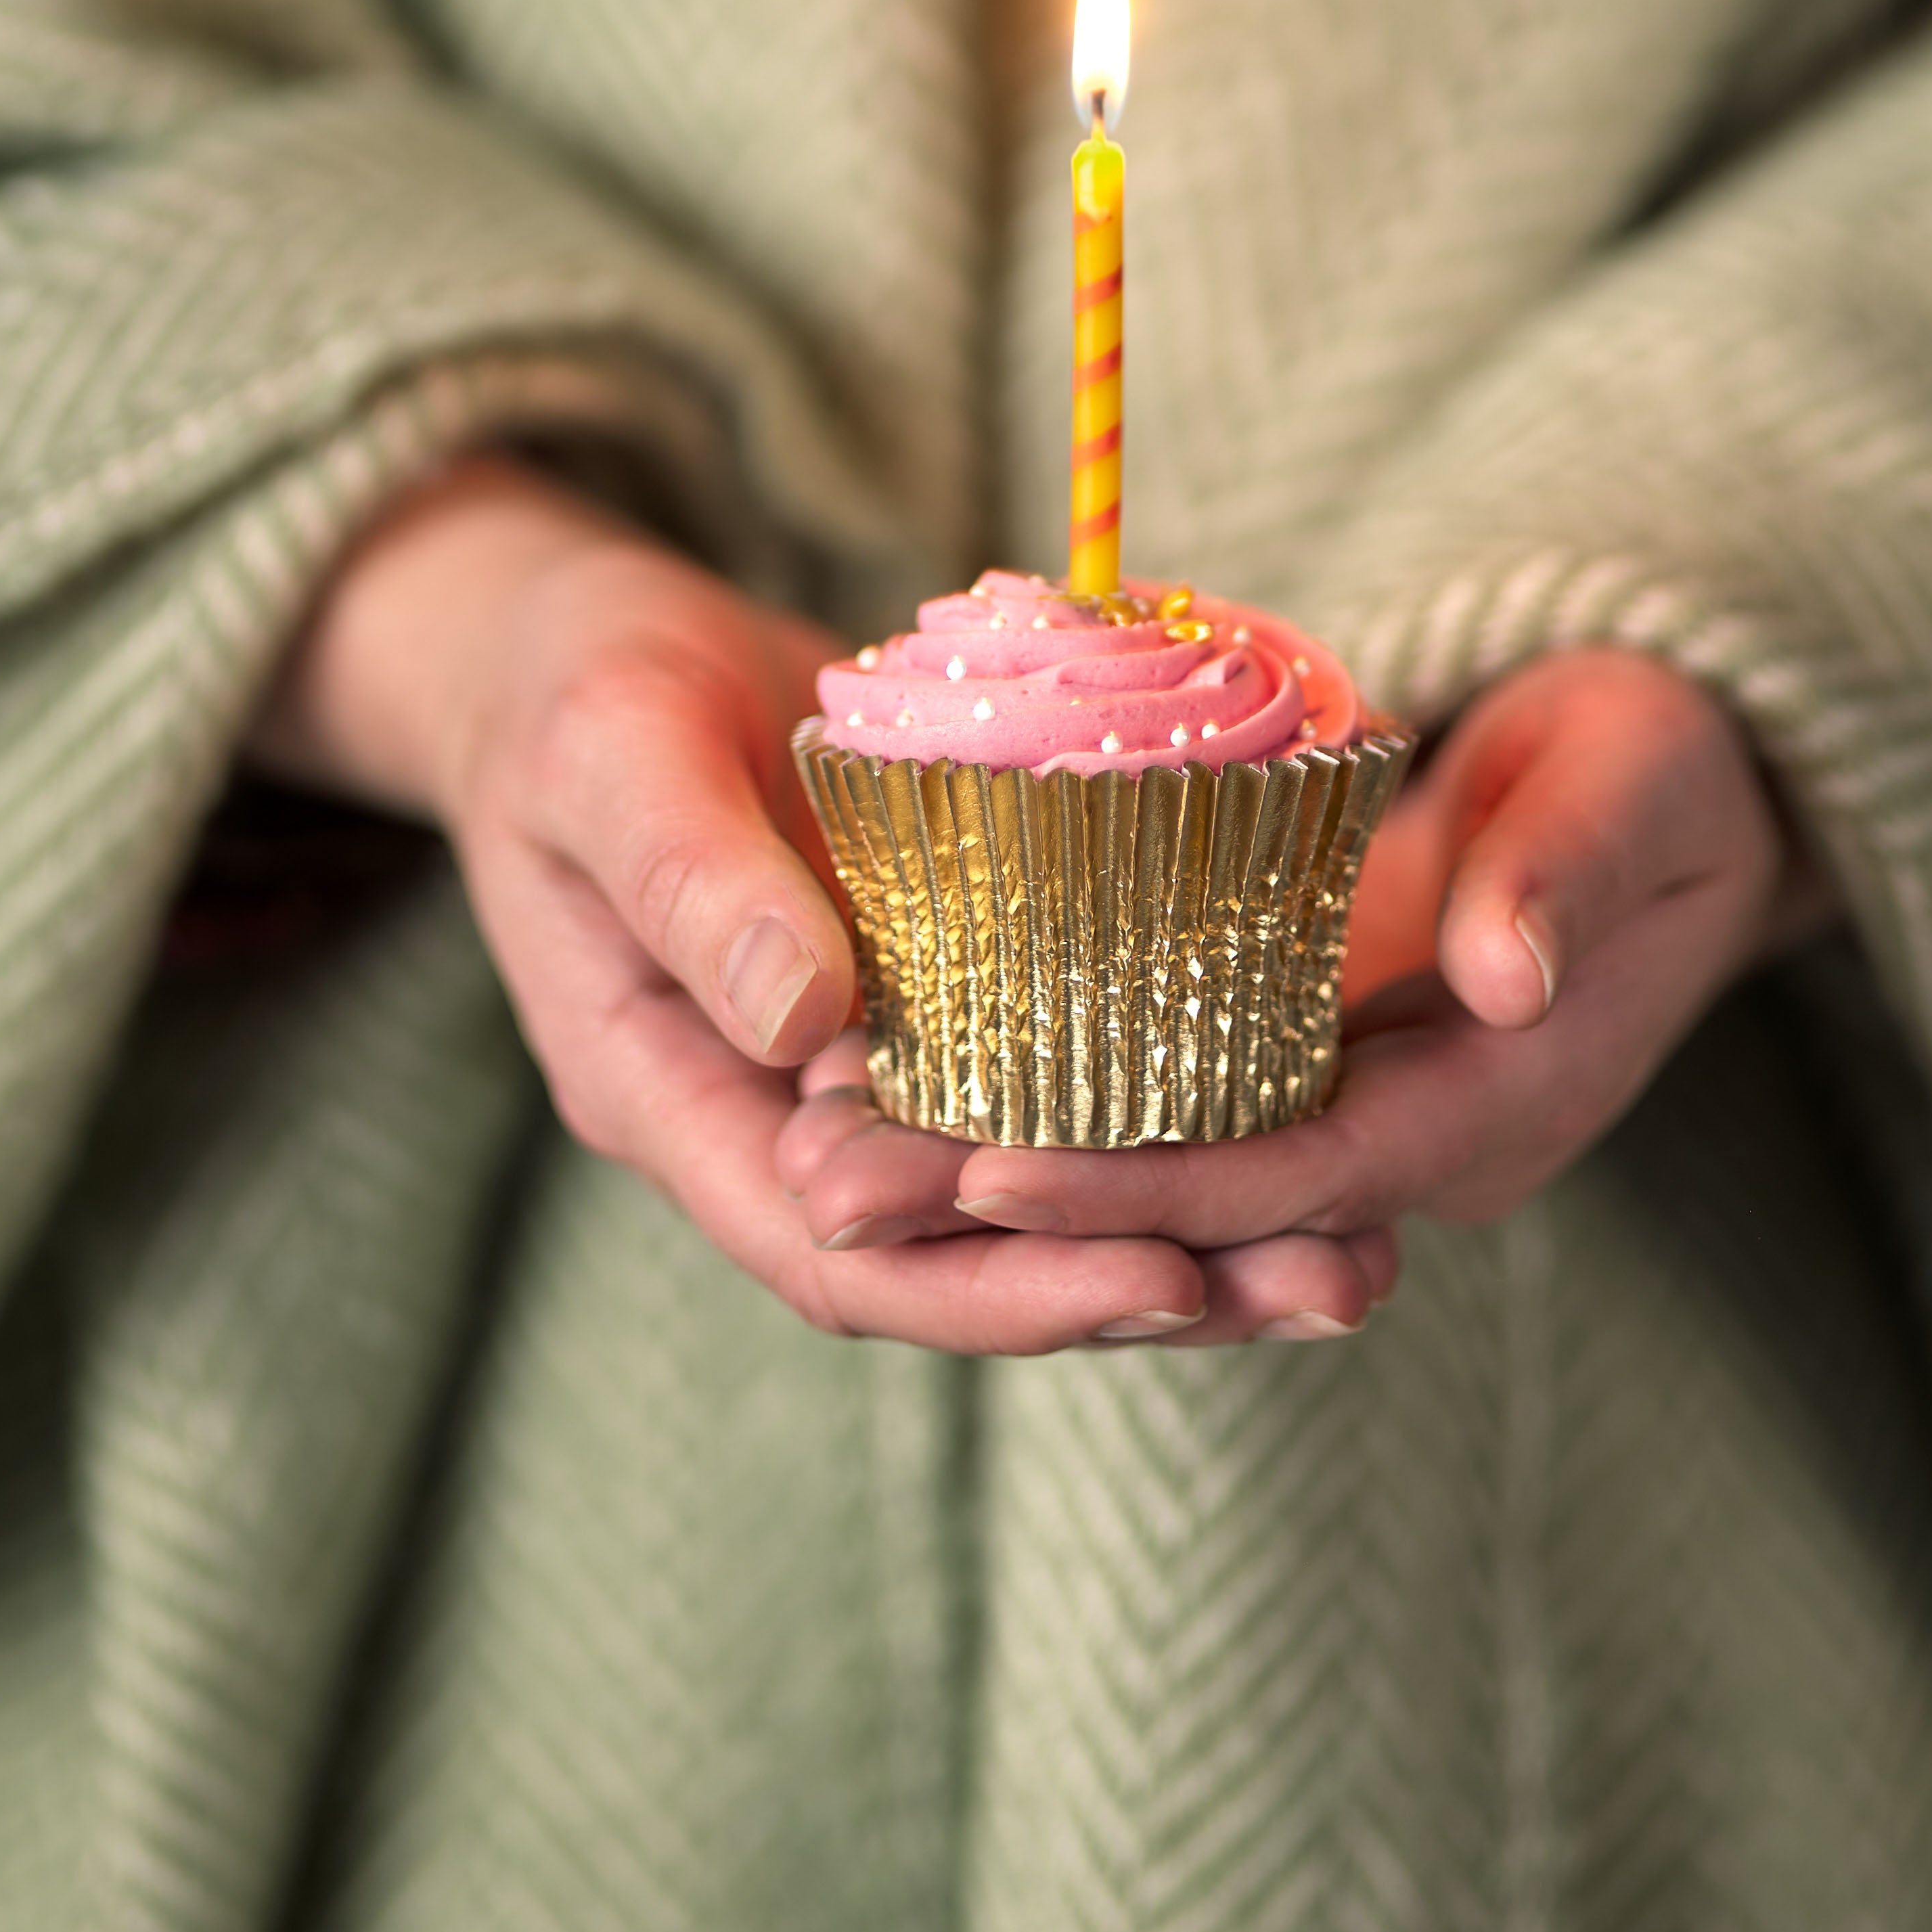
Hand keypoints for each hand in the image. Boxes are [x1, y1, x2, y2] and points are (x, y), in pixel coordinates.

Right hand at [252, 459, 1334, 1349]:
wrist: (585, 645)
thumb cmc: (574, 690)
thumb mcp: (611, 757)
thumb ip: (691, 883)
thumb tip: (806, 1024)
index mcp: (674, 1098)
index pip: (845, 1254)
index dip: (1001, 1286)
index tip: (1161, 1274)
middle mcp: (775, 1120)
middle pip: (966, 1265)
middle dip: (1144, 1286)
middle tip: (1329, 1276)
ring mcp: (861, 1072)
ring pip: (1031, 1196)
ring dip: (1191, 1231)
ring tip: (1357, 1247)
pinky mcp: (938, 1003)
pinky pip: (1057, 1088)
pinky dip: (1172, 1113)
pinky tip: (1302, 1107)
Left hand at [781, 649, 1826, 1322]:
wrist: (1678, 785)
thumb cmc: (1669, 768)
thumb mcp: (1641, 786)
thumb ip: (1571, 873)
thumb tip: (1505, 975)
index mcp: (1494, 1106)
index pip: (1296, 1176)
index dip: (1145, 1186)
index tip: (991, 1173)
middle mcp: (1405, 1137)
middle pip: (1189, 1205)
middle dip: (1012, 1205)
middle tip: (827, 1184)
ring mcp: (1344, 1100)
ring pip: (1148, 1161)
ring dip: (987, 1164)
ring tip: (813, 1147)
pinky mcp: (1291, 1047)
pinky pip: (1150, 1090)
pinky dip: (1030, 1084)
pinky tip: (896, 1055)